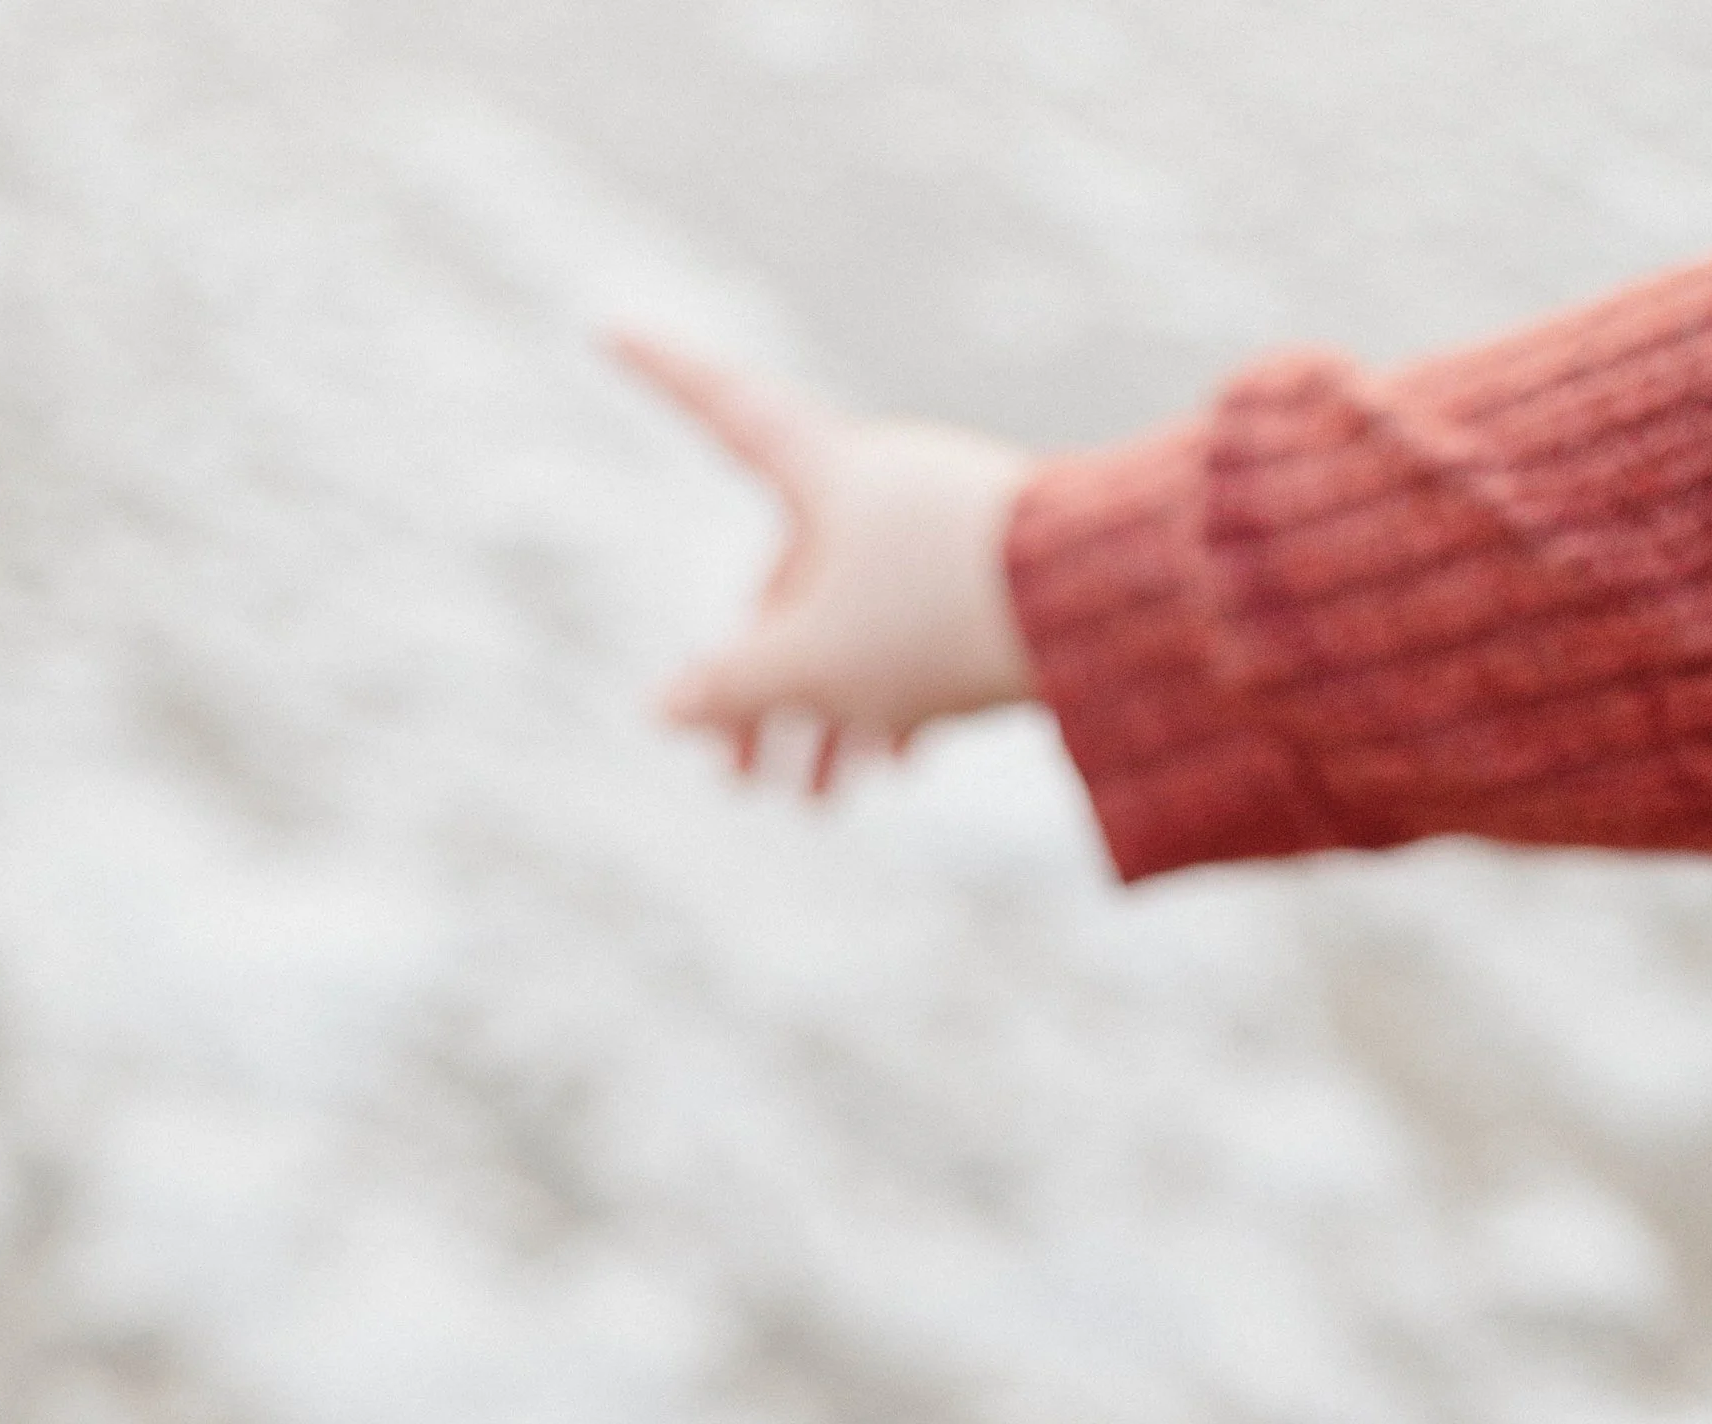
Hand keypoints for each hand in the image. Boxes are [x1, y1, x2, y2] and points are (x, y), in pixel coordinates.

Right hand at [614, 337, 1036, 787]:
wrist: (1103, 610)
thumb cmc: (935, 619)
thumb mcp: (808, 664)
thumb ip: (726, 687)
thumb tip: (661, 710)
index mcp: (824, 469)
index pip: (719, 406)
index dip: (659, 372)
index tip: (608, 329)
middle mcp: (880, 484)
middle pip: (789, 578)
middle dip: (760, 687)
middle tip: (740, 782)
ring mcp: (941, 527)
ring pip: (858, 620)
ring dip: (829, 717)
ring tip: (821, 806)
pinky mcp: (997, 572)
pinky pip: (924, 630)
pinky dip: (897, 694)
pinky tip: (897, 769)